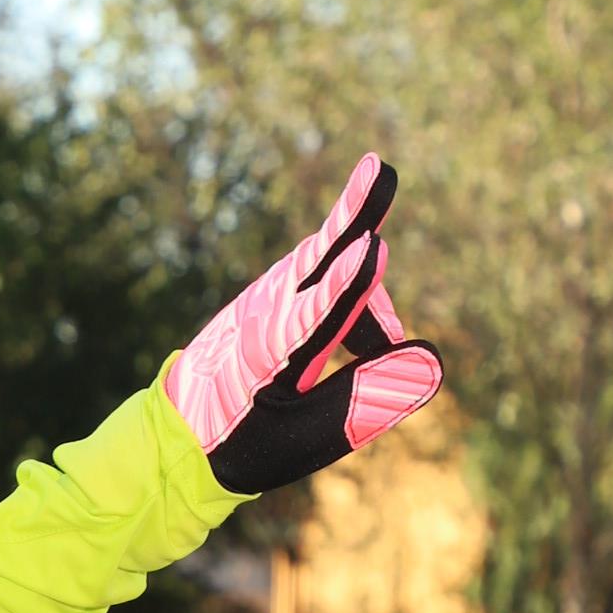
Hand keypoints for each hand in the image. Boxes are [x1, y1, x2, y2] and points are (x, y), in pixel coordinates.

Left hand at [165, 155, 443, 495]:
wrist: (180, 437)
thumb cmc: (245, 444)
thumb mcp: (307, 437)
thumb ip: (368, 400)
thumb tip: (432, 362)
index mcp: (269, 358)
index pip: (316, 314)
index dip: (347, 284)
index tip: (371, 249)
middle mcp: (263, 316)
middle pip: (319, 255)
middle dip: (354, 214)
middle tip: (379, 168)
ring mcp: (262, 298)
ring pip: (327, 270)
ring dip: (366, 290)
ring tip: (390, 339)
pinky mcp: (266, 295)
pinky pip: (316, 279)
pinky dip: (350, 300)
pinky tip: (369, 341)